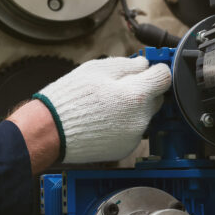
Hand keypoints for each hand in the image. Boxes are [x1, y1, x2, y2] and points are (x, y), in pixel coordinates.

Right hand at [34, 56, 171, 162]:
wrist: (50, 131)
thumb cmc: (70, 99)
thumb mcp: (97, 69)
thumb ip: (127, 65)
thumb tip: (143, 65)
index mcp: (136, 95)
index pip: (164, 77)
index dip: (156, 69)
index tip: (148, 69)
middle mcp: (140, 119)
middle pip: (156, 97)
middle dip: (143, 89)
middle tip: (118, 86)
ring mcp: (133, 137)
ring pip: (143, 115)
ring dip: (132, 108)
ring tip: (106, 105)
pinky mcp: (125, 149)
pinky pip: (132, 130)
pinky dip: (123, 124)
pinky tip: (103, 120)